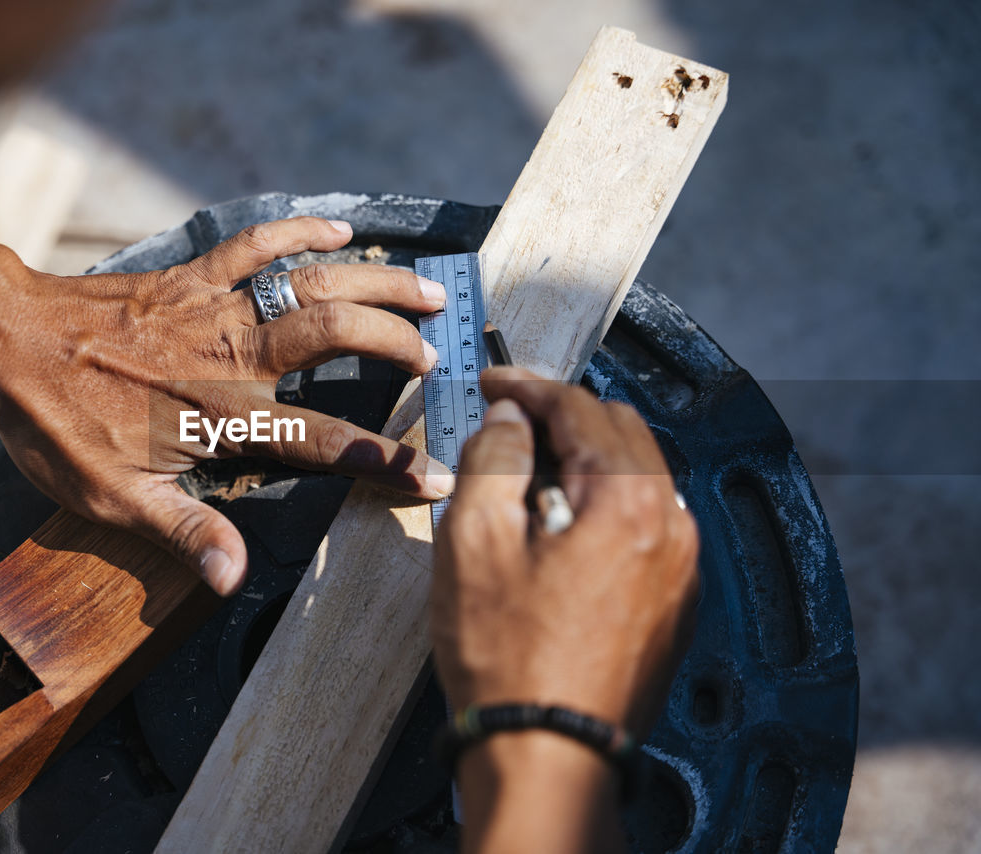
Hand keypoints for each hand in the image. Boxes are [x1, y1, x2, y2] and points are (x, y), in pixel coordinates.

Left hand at [0, 217, 451, 594]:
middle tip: (438, 360)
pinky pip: (257, 243)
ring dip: (376, 284)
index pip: (323, 440)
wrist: (4, 343)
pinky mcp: (192, 275)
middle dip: (397, 343)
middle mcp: (232, 356)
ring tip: (429, 292)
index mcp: (223, 416)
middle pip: (336, 335)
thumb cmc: (56, 426)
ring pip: (313, 282)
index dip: (384, 460)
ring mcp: (215, 308)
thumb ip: (184, 532)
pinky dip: (301, 231)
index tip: (435, 476)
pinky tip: (340, 229)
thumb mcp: (113, 497)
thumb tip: (235, 579)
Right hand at [431, 367, 698, 734]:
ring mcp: (680, 569)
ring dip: (587, 460)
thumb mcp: (474, 543)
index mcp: (627, 503)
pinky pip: (645, 524)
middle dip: (563, 417)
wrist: (549, 754)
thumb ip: (495, 460)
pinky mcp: (673, 604)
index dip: (528, 388)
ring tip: (528, 479)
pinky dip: (606, 505)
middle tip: (507, 425)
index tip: (494, 387)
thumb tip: (512, 422)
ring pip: (639, 477)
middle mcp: (671, 528)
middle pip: (621, 433)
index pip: (580, 409)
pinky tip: (561, 527)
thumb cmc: (509, 661)